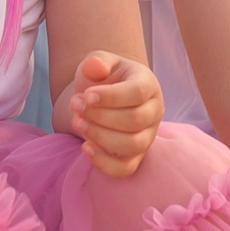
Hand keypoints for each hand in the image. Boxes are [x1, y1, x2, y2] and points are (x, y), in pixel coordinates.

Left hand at [62, 52, 162, 176]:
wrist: (101, 101)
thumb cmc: (102, 80)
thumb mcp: (98, 64)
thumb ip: (97, 61)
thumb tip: (96, 66)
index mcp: (148, 85)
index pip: (138, 92)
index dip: (111, 97)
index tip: (86, 95)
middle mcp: (154, 112)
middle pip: (135, 121)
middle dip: (100, 116)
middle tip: (75, 106)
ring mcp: (147, 137)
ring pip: (132, 145)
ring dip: (100, 136)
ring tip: (77, 122)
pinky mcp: (135, 157)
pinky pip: (125, 169)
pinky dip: (104, 162)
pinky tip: (85, 147)